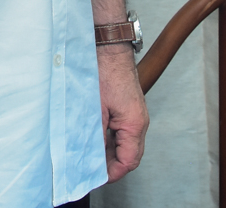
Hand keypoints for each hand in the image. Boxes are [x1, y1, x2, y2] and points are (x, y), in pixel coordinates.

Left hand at [97, 44, 147, 181]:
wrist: (107, 47)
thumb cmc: (103, 72)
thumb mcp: (94, 110)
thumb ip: (94, 136)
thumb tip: (88, 156)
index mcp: (134, 124)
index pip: (128, 161)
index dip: (112, 173)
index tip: (97, 177)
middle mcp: (138, 121)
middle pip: (129, 154)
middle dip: (110, 164)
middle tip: (90, 169)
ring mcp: (134, 114)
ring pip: (124, 143)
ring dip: (108, 151)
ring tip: (89, 154)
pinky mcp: (127, 107)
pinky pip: (121, 130)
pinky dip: (108, 138)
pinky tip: (93, 136)